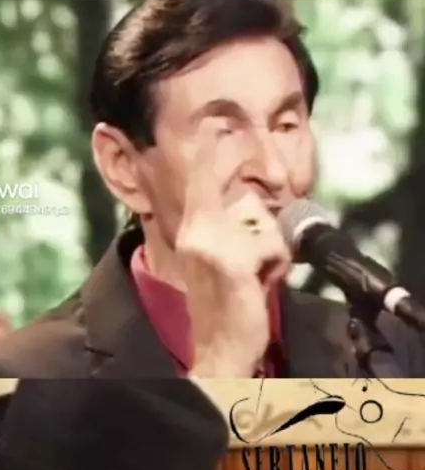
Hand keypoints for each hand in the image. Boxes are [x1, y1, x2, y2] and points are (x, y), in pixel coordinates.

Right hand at [176, 122, 291, 377]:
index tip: (211, 120)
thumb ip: (233, 228)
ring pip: (266, 223)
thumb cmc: (227, 304)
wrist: (217, 350)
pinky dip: (276, 266)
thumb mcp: (223, 257)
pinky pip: (273, 245)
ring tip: (257, 276)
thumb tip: (260, 206)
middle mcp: (197, 228)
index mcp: (193, 225)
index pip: (201, 178)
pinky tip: (261, 284)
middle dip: (266, 232)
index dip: (207, 148)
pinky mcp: (230, 259)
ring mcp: (211, 242)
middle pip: (251, 201)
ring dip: (273, 251)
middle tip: (256, 265)